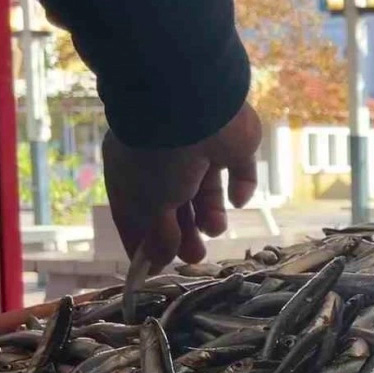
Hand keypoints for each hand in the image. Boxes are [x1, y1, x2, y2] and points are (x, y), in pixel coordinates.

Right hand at [102, 104, 261, 271]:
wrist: (193, 106)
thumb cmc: (157, 157)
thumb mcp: (149, 206)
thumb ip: (157, 235)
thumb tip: (157, 260)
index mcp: (131, 169)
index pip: (134, 210)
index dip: (144, 239)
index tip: (154, 266)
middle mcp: (164, 158)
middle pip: (175, 204)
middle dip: (184, 232)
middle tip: (195, 257)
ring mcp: (200, 147)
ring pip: (207, 189)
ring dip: (211, 214)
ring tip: (215, 229)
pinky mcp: (234, 143)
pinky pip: (240, 169)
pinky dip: (242, 185)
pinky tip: (239, 198)